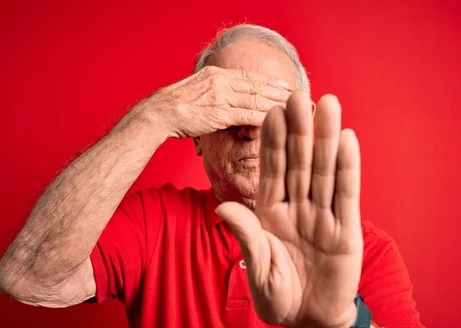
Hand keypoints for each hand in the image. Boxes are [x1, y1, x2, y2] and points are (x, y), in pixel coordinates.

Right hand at [139, 65, 292, 138]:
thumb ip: (216, 91)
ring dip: (278, 105)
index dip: (271, 81)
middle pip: (258, 86)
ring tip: (295, 110)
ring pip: (256, 99)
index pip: (250, 76)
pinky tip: (277, 121)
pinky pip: (247, 114)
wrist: (159, 113)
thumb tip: (229, 98)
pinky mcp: (219, 113)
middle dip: (281, 92)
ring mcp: (220, 96)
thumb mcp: (198, 90)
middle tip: (301, 97)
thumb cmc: (176, 107)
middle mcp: (222, 81)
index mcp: (217, 74)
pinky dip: (264, 117)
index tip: (287, 85)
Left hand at [216, 90, 362, 327]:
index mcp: (270, 214)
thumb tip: (222, 208)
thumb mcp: (258, 268)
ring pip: (324, 171)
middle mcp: (297, 208)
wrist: (309, 319)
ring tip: (328, 105)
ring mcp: (322, 217)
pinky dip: (347, 169)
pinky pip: (346, 195)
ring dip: (326, 139)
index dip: (271, 142)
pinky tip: (348, 141)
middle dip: (299, 129)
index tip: (269, 110)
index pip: (270, 170)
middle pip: (299, 162)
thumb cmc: (278, 296)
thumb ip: (247, 236)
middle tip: (299, 93)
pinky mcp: (346, 230)